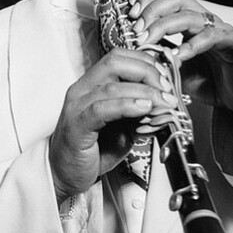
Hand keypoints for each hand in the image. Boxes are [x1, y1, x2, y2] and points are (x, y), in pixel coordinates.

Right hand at [49, 48, 177, 201]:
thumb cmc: (91, 151)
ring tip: (164, 102)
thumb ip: (139, 113)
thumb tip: (165, 102)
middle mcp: (81, 90)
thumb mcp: (122, 128)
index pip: (118, 58)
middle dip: (147, 72)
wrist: (64, 174)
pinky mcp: (77, 125)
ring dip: (145, 91)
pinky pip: (102, 109)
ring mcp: (77, 106)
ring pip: (112, 86)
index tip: (165, 77)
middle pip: (115, 63)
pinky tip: (144, 108)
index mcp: (90, 85)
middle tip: (167, 89)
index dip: (145, 62)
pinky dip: (127, 105)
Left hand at [128, 0, 232, 116]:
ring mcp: (221, 31)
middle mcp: (206, 22)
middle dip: (152, 9)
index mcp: (191, 23)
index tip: (129, 16)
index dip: (147, 1)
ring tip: (146, 41)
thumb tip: (133, 49)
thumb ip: (158, 57)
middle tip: (136, 29)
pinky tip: (176, 56)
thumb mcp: (176, 69)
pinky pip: (211, 37)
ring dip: (163, 26)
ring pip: (190, 16)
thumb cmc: (211, 84)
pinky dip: (190, 45)